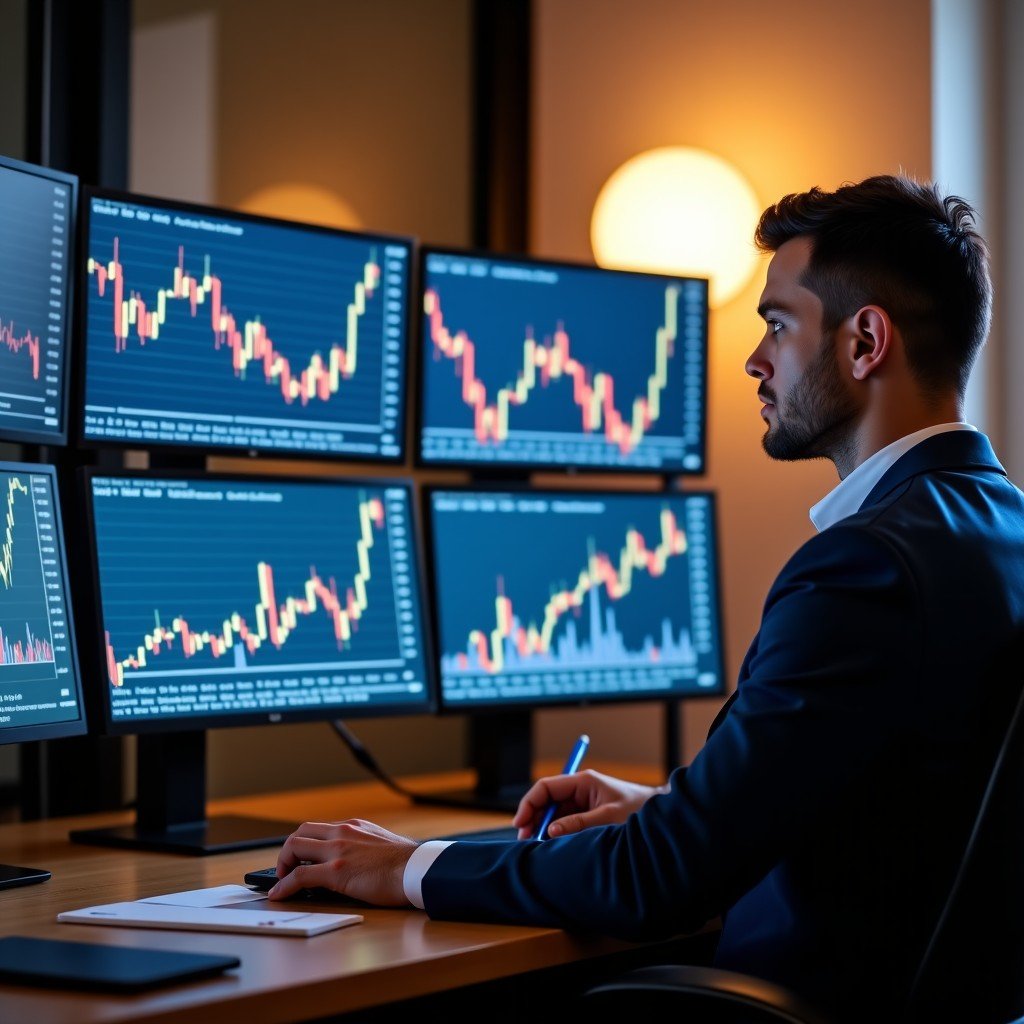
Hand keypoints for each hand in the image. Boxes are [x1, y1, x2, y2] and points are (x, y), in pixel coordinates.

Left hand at [268, 819, 417, 904]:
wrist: (416, 870)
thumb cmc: (405, 864)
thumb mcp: (380, 844)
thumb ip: (362, 847)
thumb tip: (353, 862)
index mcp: (354, 826)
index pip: (318, 828)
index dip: (303, 843)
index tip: (299, 858)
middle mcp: (343, 832)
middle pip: (301, 832)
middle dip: (288, 851)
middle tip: (286, 869)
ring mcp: (338, 850)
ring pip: (295, 847)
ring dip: (282, 865)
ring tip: (281, 880)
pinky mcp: (336, 871)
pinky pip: (300, 876)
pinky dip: (284, 885)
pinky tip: (279, 894)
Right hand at [512, 769, 667, 838]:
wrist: (659, 818)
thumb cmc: (638, 810)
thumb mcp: (608, 818)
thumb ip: (579, 823)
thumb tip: (552, 831)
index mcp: (583, 782)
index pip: (546, 787)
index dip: (530, 803)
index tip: (521, 823)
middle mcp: (579, 790)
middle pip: (546, 801)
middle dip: (533, 818)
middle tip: (525, 840)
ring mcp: (582, 802)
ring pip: (553, 813)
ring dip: (543, 828)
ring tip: (536, 846)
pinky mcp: (587, 814)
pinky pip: (564, 822)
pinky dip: (555, 833)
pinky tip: (551, 845)